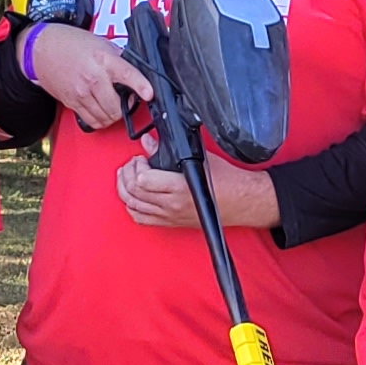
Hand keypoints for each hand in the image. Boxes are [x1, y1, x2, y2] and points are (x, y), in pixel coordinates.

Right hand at [27, 22, 153, 129]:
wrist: (42, 49)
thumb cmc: (71, 44)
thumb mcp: (101, 43)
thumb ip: (118, 59)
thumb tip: (137, 72)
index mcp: (103, 60)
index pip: (127, 74)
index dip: (141, 85)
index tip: (149, 94)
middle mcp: (93, 78)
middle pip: (116, 107)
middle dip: (126, 106)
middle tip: (127, 99)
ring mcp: (81, 93)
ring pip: (106, 118)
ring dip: (113, 115)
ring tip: (114, 104)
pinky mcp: (72, 103)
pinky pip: (92, 121)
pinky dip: (101, 120)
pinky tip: (102, 110)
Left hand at [116, 155, 277, 229]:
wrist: (240, 201)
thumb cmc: (226, 180)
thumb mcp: (197, 157)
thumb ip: (168, 149)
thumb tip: (149, 141)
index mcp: (179, 188)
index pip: (143, 180)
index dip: (137, 166)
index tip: (141, 158)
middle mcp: (172, 205)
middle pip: (133, 192)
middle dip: (127, 174)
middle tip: (133, 164)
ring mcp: (169, 216)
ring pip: (132, 206)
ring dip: (125, 189)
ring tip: (129, 177)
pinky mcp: (169, 223)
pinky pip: (140, 219)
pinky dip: (131, 206)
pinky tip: (134, 195)